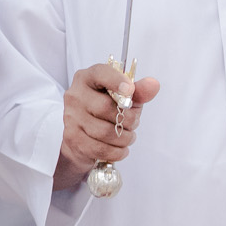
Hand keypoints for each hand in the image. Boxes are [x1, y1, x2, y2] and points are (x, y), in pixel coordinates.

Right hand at [54, 63, 161, 192]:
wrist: (82, 135)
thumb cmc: (105, 111)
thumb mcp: (123, 98)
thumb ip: (138, 91)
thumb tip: (153, 85)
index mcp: (87, 78)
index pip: (100, 74)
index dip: (116, 81)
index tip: (130, 90)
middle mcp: (75, 95)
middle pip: (106, 107)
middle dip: (129, 119)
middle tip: (133, 123)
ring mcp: (71, 117)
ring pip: (105, 132)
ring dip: (125, 138)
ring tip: (128, 136)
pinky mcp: (73, 138)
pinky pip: (101, 149)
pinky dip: (118, 152)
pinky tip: (121, 148)